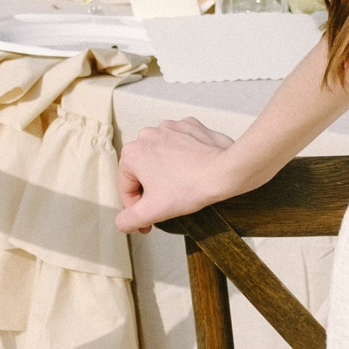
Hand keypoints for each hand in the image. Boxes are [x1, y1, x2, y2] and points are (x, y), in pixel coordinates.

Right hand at [117, 116, 238, 232]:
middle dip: (153, 188)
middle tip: (169, 203)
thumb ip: (128, 220)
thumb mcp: (152, 211)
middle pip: (143, 170)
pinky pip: (181, 145)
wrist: (226, 171)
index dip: (136, 208)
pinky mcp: (190, 126)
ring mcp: (170, 127)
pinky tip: (193, 169)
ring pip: (162, 156)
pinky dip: (184, 157)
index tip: (149, 221)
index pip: (126, 187)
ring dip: (167, 171)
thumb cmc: (190, 188)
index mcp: (132, 153)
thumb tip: (122, 222)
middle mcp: (147, 135)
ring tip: (183, 185)